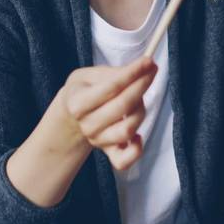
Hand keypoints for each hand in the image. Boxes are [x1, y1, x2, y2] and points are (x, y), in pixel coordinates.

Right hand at [57, 55, 156, 170]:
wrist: (72, 117)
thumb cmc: (85, 91)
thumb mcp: (89, 75)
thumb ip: (113, 73)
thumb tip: (142, 68)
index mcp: (77, 103)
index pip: (111, 87)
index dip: (133, 73)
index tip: (148, 61)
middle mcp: (87, 125)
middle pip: (122, 107)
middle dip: (141, 86)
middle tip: (151, 71)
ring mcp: (98, 141)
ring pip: (128, 129)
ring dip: (141, 110)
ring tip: (139, 98)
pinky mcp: (109, 153)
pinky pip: (124, 161)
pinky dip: (136, 150)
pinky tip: (138, 135)